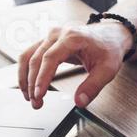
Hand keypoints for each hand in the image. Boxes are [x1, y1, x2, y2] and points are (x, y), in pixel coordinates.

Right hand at [17, 22, 131, 108]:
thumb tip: (79, 101)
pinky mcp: (47, 41)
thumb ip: (93, 86)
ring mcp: (50, 36)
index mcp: (72, 37)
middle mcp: (58, 34)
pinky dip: (26, 71)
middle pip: (36, 59)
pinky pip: (30, 55)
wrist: (111, 35)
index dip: (42, 78)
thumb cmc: (109, 49)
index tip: (39, 95)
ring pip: (28, 56)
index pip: (50, 58)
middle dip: (32, 84)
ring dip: (25, 78)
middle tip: (36, 103)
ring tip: (29, 97)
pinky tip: (28, 86)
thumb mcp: (107, 69)